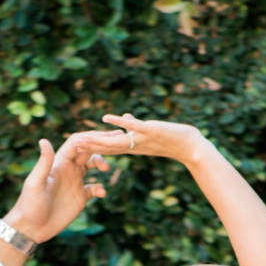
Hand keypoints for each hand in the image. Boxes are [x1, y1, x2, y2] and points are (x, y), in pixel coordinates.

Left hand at [3, 132, 110, 245]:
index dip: (90, 137)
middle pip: (87, 151)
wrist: (31, 228)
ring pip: (92, 166)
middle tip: (114, 142)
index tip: (103, 135)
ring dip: (101, 163)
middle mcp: (68, 170)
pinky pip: (94, 188)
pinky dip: (101, 188)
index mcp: (59, 163)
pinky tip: (102, 193)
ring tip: (106, 169)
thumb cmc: (29, 205)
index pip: (76, 143)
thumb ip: (43, 162)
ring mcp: (74, 183)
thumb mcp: (35, 183)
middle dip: (100, 146)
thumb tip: (43, 140)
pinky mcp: (79, 198)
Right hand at [73, 113, 208, 164]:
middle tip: (73, 145)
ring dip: (99, 139)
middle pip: (108, 147)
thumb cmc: (174, 140)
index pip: (110, 148)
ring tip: (83, 137)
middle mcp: (135, 145)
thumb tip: (126, 118)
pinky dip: (119, 122)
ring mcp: (142, 138)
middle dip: (91, 145)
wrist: (192, 148)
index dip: (94, 147)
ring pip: (116, 141)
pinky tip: (106, 117)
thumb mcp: (151, 132)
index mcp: (134, 146)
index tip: (79, 146)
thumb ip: (136, 126)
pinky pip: (132, 126)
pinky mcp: (150, 130)